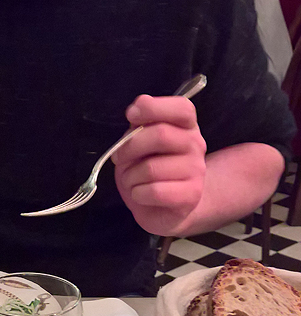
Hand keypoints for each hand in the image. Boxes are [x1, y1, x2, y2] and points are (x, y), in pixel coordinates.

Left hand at [113, 94, 206, 235]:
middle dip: (130, 147)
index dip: (154, 107)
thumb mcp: (140, 144)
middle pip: (161, 135)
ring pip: (152, 168)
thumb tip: (136, 112)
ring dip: (130, 176)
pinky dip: (137, 194)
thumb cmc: (149, 170)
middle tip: (118, 158)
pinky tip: (140, 194)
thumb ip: (139, 126)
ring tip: (131, 181)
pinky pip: (155, 191)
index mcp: (186, 126)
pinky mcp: (191, 195)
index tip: (131, 115)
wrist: (166, 208)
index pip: (182, 108)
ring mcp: (197, 170)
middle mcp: (196, 144)